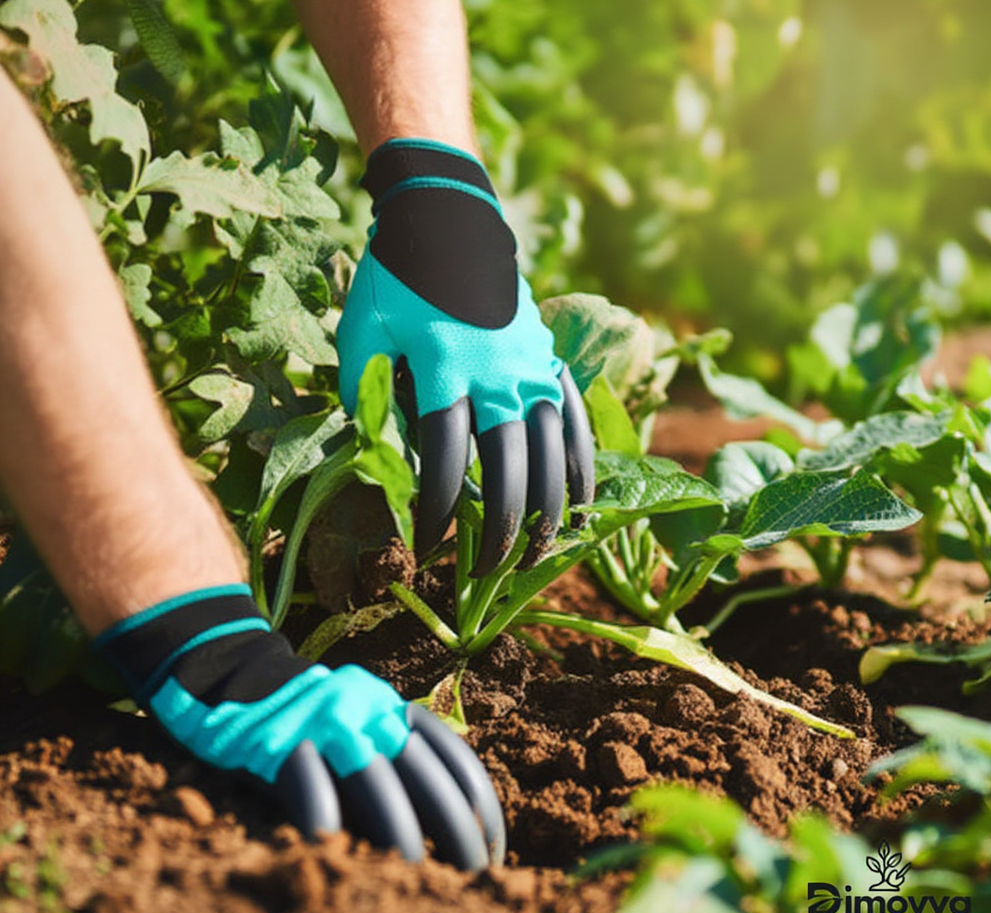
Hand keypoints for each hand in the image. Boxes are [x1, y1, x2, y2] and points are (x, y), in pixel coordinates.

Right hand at [94, 584, 504, 869]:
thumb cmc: (308, 718)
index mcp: (392, 708)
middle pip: (425, 775)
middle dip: (456, 831)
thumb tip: (452, 822)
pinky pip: (311, 789)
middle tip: (474, 877)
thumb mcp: (362, 720)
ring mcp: (323, 724)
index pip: (453, 757)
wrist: (233, 673)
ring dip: (401, 837)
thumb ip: (399, 755)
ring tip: (418, 882)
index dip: (480, 808)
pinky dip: (328, 825)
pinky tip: (341, 862)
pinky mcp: (280, 743)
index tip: (494, 851)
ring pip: (376, 784)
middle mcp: (367, 710)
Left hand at [337, 138, 594, 576]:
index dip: (434, 510)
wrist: (450, 218)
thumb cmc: (397, 276)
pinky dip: (580, 465)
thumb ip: (362, 391)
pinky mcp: (551, 360)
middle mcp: (497, 372)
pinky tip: (580, 503)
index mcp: (444, 366)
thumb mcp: (362, 327)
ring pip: (553, 450)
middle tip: (486, 570)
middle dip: (497, 526)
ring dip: (547, 507)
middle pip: (509, 465)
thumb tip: (372, 455)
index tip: (424, 547)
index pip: (443, 458)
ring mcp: (533, 367)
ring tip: (537, 553)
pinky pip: (575, 421)